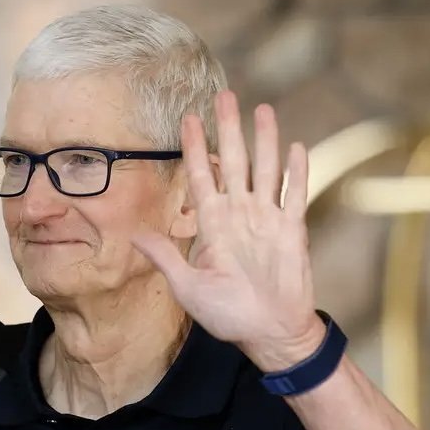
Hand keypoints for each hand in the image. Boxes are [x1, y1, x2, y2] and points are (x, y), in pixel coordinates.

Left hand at [132, 91, 324, 371]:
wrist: (269, 333)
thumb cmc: (228, 315)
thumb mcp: (188, 287)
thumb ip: (165, 257)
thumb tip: (134, 234)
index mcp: (213, 225)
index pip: (201, 177)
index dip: (195, 148)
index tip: (187, 119)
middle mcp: (240, 215)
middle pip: (234, 162)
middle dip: (228, 129)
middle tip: (224, 95)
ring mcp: (267, 219)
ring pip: (265, 169)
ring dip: (264, 139)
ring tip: (261, 108)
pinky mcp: (292, 230)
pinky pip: (294, 194)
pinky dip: (296, 171)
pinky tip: (295, 146)